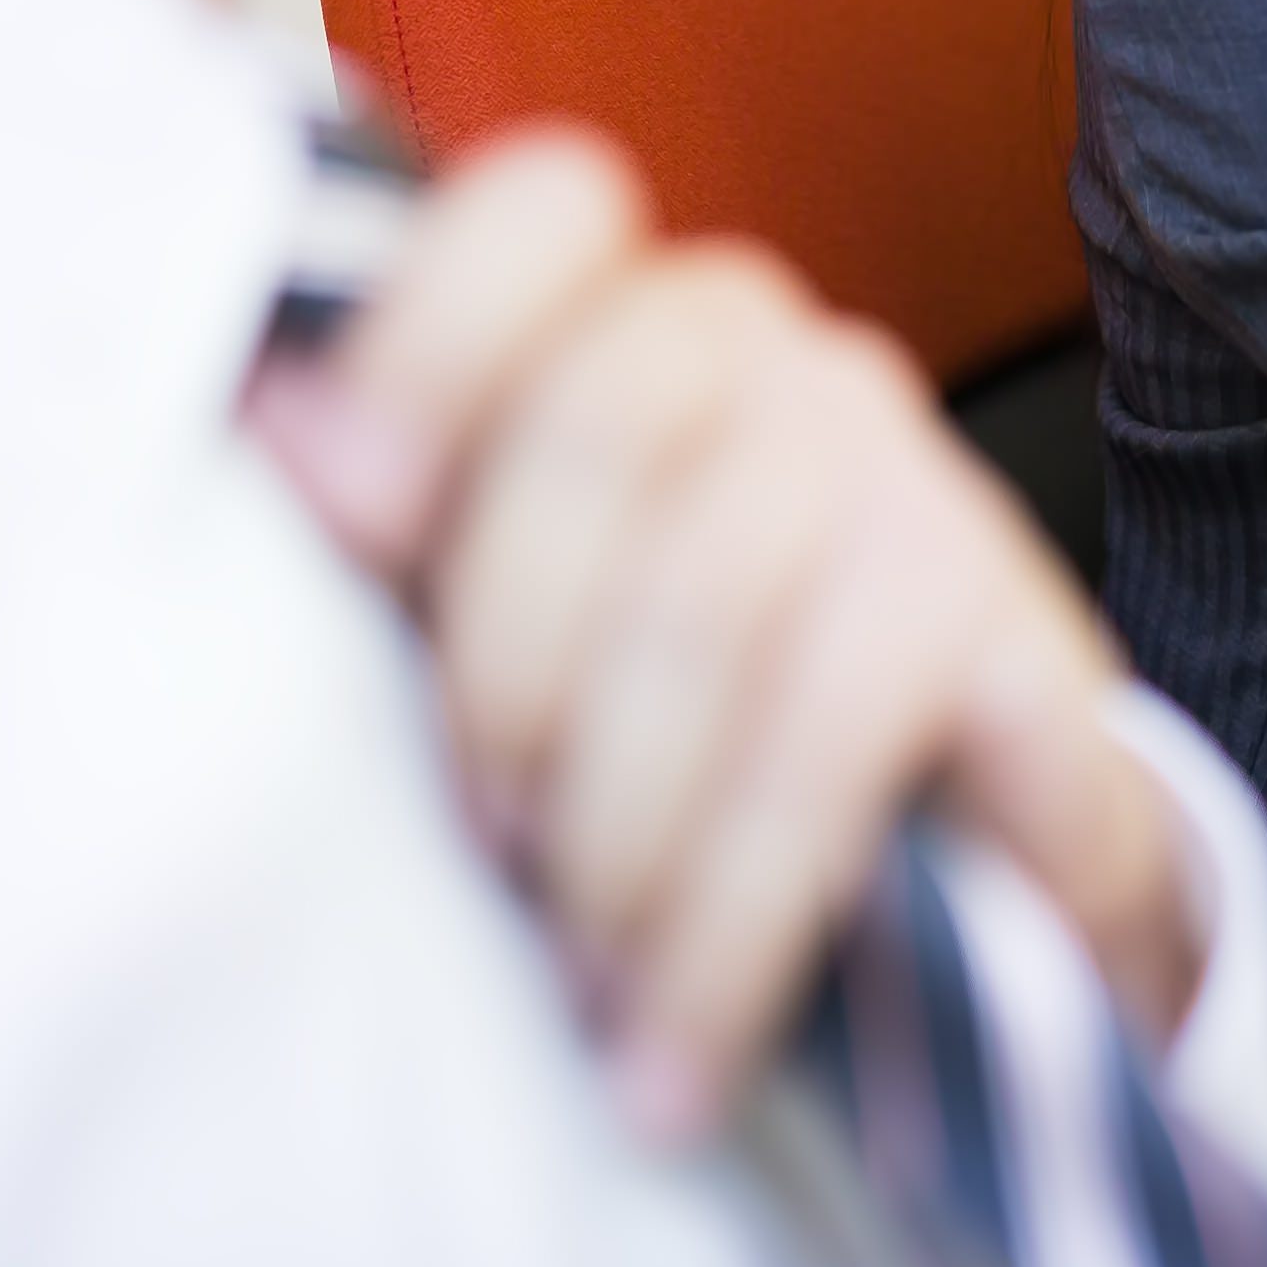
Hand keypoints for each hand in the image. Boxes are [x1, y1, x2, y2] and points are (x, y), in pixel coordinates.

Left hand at [243, 124, 1196, 1139]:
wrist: (959, 885)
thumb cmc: (667, 741)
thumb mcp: (501, 625)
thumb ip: (391, 528)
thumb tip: (260, 430)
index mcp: (618, 324)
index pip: (542, 221)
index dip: (432, 340)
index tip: (349, 514)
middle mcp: (769, 358)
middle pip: (600, 423)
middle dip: (508, 668)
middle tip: (486, 843)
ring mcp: (899, 469)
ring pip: (705, 603)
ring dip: (614, 832)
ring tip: (580, 977)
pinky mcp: (1006, 619)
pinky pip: (830, 747)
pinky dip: (727, 925)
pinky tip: (673, 1046)